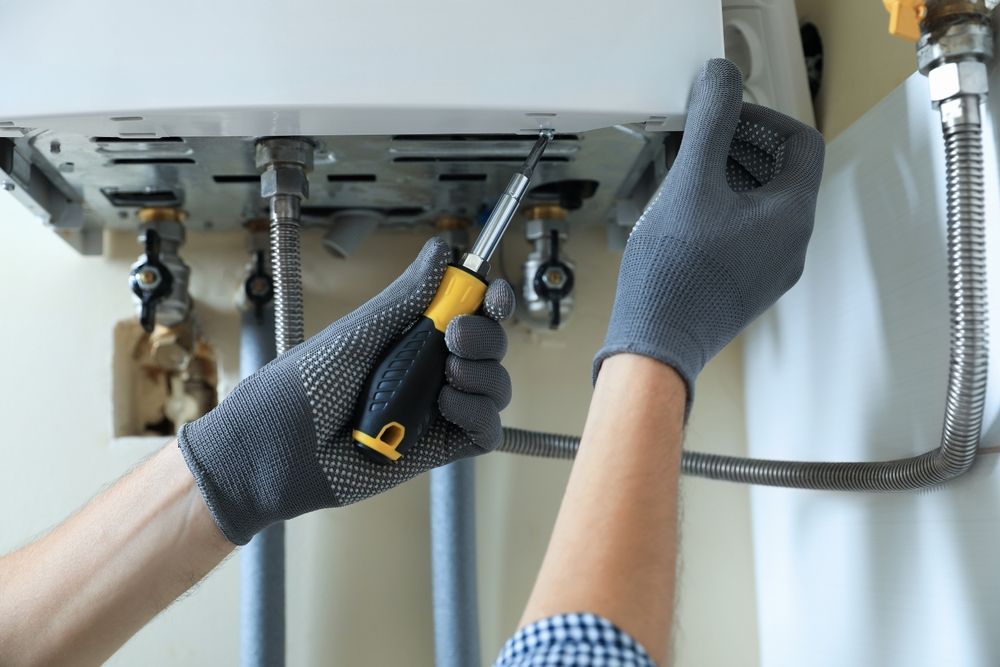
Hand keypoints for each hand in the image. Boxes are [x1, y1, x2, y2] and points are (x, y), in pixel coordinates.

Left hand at [178, 238, 513, 544]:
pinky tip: (447, 407)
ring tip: (446, 377)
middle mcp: (429, 368)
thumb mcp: (356, 333)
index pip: (469, 311)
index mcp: (410, 334)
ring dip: (483, 375)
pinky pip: (486, 430)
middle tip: (453, 336)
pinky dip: (479, 414)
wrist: (275, 450)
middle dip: (485, 336)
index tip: (492, 296)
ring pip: (495, 386)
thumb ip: (406, 297)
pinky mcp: (440, 447)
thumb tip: (443, 250)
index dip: (491, 300)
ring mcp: (437, 409)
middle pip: (491, 346)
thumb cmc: (299, 388)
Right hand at [594, 58, 823, 405]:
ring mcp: (771, 270)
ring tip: (683, 178)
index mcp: (792, 216)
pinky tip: (681, 217)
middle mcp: (792, 245)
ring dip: (727, 178)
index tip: (724, 117)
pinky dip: (721, 212)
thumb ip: (711, 123)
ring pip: (760, 205)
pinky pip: (745, 234)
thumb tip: (721, 80)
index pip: (800, 142)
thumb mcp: (690, 183)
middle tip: (696, 142)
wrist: (656, 345)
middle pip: (781, 172)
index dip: (763, 118)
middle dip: (739, 147)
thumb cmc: (674, 275)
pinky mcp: (746, 287)